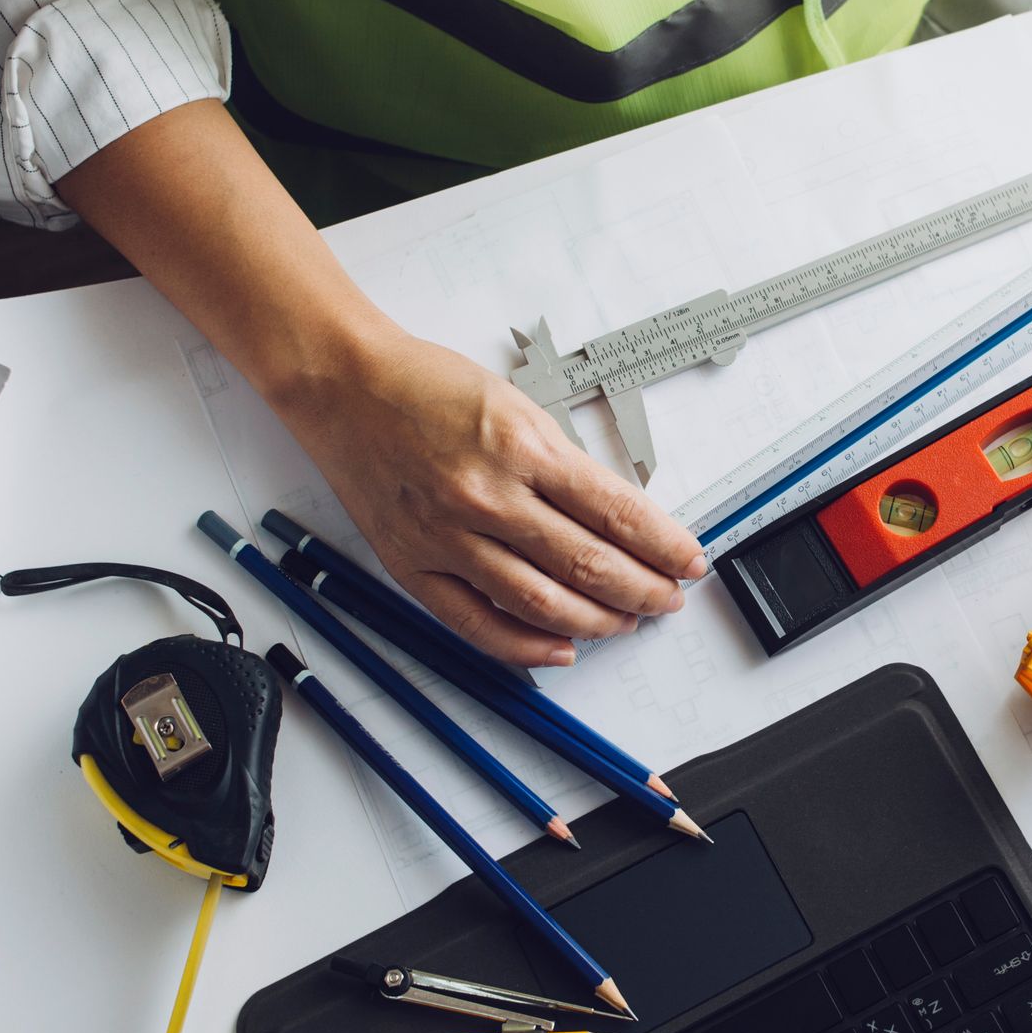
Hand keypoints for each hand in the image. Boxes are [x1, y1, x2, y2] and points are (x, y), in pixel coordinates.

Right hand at [285, 330, 706, 664]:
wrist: (343, 385)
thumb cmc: (427, 386)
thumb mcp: (516, 404)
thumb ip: (562, 464)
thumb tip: (617, 518)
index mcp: (523, 448)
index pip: (616, 512)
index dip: (663, 545)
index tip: (688, 561)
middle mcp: (488, 497)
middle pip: (588, 563)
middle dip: (643, 589)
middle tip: (668, 599)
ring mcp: (448, 537)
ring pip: (542, 602)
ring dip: (598, 620)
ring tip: (628, 621)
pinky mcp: (414, 565)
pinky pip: (478, 623)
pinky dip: (527, 645)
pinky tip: (563, 647)